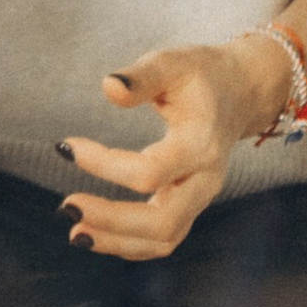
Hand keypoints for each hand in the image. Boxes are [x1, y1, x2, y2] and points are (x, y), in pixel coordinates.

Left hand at [60, 36, 292, 260]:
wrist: (239, 92)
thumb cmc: (200, 75)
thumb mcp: (172, 63)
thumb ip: (141, 76)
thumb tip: (109, 87)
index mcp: (201, 144)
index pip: (150, 172)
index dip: (104, 165)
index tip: (66, 146)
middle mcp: (205, 179)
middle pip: (163, 221)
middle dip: (112, 221)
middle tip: (67, 207)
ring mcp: (200, 197)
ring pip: (164, 239)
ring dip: (118, 242)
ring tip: (75, 232)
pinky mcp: (190, 204)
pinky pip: (163, 238)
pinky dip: (129, 243)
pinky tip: (96, 233)